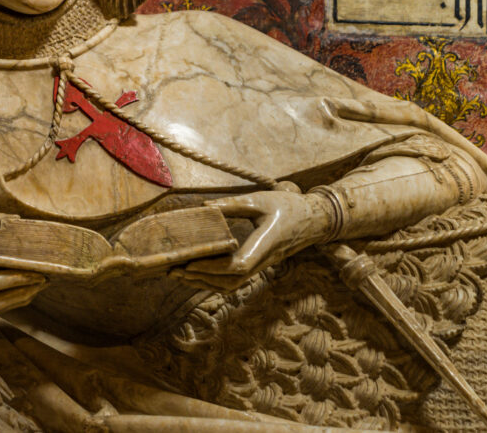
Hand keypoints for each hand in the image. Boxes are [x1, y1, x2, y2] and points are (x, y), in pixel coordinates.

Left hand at [172, 189, 331, 291]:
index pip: (237, 265)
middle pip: (230, 281)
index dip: (212, 268)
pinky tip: (197, 273)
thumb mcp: (261, 200)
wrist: (312, 220)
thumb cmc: (288, 207)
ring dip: (204, 282)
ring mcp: (260, 266)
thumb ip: (233, 205)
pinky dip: (214, 280)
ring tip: (180, 274)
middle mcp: (262, 261)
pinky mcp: (257, 265)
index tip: (189, 263)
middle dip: (200, 278)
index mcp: (265, 244)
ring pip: (231, 285)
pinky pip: (234, 280)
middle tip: (174, 269)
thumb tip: (204, 207)